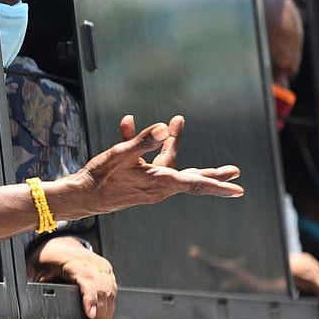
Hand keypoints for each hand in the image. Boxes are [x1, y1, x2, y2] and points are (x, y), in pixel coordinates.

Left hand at [27, 236, 116, 318]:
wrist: (60, 243)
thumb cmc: (49, 255)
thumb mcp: (35, 267)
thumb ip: (34, 284)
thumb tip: (28, 303)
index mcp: (74, 260)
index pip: (88, 279)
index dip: (91, 298)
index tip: (90, 315)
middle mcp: (92, 262)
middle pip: (103, 289)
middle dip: (100, 314)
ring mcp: (102, 266)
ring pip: (111, 292)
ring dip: (106, 314)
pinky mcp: (107, 271)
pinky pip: (113, 290)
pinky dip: (110, 307)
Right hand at [59, 115, 242, 218]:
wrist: (80, 197)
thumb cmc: (99, 177)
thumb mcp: (119, 155)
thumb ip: (142, 141)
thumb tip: (162, 128)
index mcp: (159, 182)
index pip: (195, 182)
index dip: (218, 184)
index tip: (238, 188)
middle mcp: (159, 188)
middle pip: (193, 178)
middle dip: (213, 173)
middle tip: (236, 172)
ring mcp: (151, 187)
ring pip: (171, 165)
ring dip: (172, 143)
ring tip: (177, 122)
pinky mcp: (141, 183)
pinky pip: (152, 163)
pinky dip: (146, 146)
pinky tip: (126, 123)